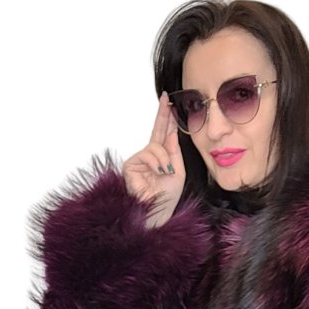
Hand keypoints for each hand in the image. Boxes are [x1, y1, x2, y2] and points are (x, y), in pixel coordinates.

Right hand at [121, 92, 185, 229]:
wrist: (158, 211)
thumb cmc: (167, 196)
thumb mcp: (178, 171)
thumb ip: (174, 151)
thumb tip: (171, 131)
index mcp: (161, 156)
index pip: (164, 133)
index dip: (166, 118)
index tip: (167, 101)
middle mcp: (149, 156)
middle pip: (156, 130)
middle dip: (162, 114)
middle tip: (165, 97)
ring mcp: (139, 159)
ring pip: (155, 147)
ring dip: (164, 159)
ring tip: (164, 173)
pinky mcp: (131, 165)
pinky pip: (148, 154)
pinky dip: (156, 163)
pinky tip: (158, 173)